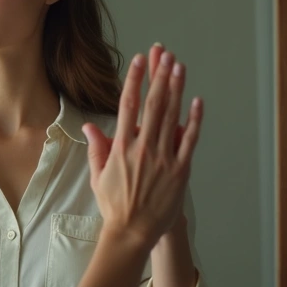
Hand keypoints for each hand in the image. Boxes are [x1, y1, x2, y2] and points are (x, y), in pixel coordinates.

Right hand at [81, 47, 203, 248]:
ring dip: (176, 89)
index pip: (128, 105)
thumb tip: (89, 127)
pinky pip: (189, 141)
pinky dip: (194, 121)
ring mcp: (163, 158)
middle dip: (159, 76)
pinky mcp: (180, 170)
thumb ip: (97, 148)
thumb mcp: (98, 175)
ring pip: (171, 117)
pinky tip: (197, 102)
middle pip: (153, 104)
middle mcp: (143, 148)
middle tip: (165, 54)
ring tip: (179, 67)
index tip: (140, 61)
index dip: (135, 80)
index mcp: (121, 147)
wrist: (132, 231)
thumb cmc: (114, 205)